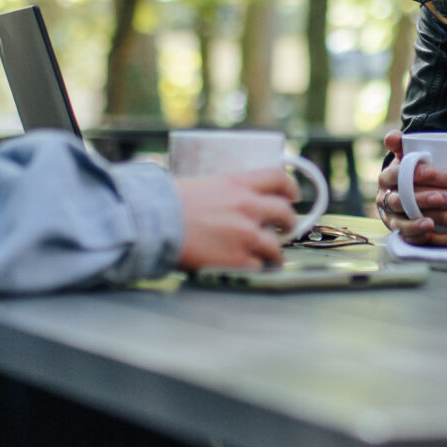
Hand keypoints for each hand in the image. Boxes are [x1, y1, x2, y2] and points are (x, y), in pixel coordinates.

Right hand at [176, 171, 298, 269]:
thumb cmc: (167, 204)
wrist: (153, 223)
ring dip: (274, 251)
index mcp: (238, 184)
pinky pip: (259, 266)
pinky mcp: (237, 259)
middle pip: (285, 213)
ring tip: (268, 254)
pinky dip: (255, 267)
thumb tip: (228, 201)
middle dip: (289, 222)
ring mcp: (245, 234)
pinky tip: (248, 266)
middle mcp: (247, 207)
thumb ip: (224, 193)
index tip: (292, 195)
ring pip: (276, 245)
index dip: (290, 188)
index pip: (278, 178)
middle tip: (285, 228)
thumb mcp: (203, 184)